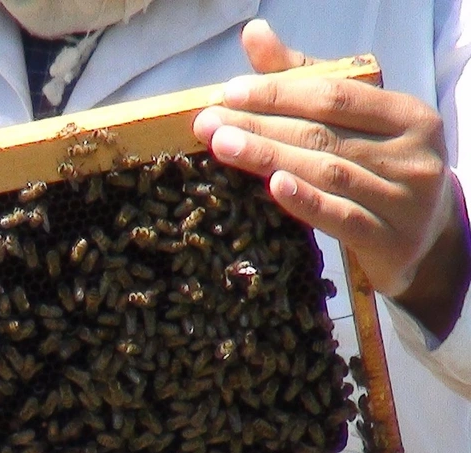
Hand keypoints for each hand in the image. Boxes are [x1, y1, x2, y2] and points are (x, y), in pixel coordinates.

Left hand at [192, 19, 469, 337]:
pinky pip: (341, 217)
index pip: (334, 97)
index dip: (278, 92)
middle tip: (209, 123)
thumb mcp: (349, 119)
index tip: (230, 92)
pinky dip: (306, 200)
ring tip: (223, 146)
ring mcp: (406, 200)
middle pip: (322, 134)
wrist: (421, 235)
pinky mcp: (392, 241)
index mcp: (407, 115)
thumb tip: (254, 34)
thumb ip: (301, 78)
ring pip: (327, 172)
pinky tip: (274, 184)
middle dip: (260, 126)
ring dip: (269, 157)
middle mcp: (414, 155)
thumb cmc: (374, 163)